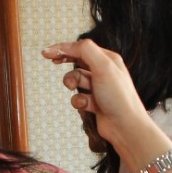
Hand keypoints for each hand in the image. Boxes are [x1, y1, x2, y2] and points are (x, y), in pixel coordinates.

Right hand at [42, 39, 171, 166]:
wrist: (125, 127)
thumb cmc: (118, 97)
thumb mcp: (103, 66)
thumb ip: (86, 50)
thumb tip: (69, 45)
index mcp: (108, 59)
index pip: (82, 48)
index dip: (63, 48)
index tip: (46, 53)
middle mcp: (104, 72)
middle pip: (78, 61)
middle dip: (65, 62)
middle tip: (52, 61)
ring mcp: (99, 88)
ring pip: (76, 80)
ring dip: (71, 83)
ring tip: (72, 88)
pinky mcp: (94, 103)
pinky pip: (78, 98)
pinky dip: (78, 101)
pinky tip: (86, 106)